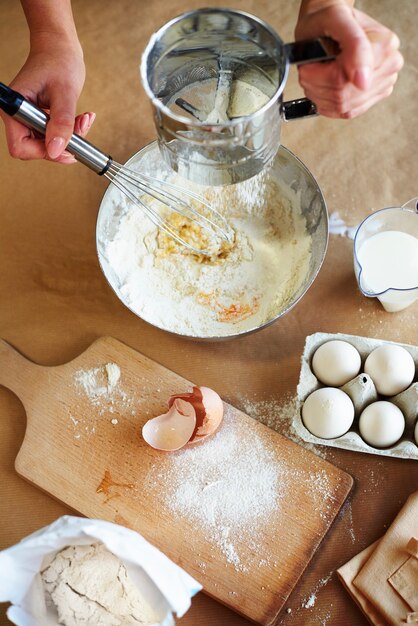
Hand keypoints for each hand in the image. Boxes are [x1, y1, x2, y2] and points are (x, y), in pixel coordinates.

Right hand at [1, 34, 93, 162]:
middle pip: (34, 149)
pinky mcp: (38, 118)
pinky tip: (79, 119)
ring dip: (69, 138)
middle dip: (61, 144)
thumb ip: (61, 123)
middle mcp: (17, 114)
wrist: (60, 47)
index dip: (43, 151)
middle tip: (80, 129)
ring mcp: (27, 117)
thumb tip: (56, 150)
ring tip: (82, 120)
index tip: (65, 145)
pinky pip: (53, 136)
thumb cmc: (59, 60)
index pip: (20, 146)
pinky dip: (69, 132)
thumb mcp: (65, 93)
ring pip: (47, 144)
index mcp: (15, 106)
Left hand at [295, 2, 403, 117]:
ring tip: (315, 77)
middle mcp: (389, 66)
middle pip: (345, 97)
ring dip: (320, 96)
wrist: (327, 24)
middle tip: (308, 71)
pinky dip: (327, 104)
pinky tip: (323, 87)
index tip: (308, 65)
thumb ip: (355, 47)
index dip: (319, 77)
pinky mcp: (372, 97)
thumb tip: (362, 82)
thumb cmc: (329, 20)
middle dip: (318, 87)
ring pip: (343, 107)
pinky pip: (346, 112)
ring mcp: (382, 84)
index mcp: (385, 46)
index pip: (346, 80)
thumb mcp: (336, 21)